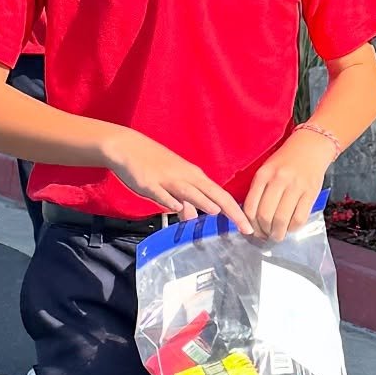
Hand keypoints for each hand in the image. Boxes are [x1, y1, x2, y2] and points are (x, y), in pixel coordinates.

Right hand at [103, 128, 250, 231]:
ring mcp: (167, 179)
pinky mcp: (149, 182)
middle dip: (231, 211)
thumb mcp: (173, 183)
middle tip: (246, 227)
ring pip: (189, 191)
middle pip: (213, 193)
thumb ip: (184, 201)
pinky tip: (175, 208)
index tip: (248, 228)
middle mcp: (186, 177)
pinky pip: (160, 192)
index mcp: (195, 177)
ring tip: (217, 212)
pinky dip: (168, 199)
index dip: (236, 212)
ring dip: (202, 201)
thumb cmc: (153, 165)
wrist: (127, 146)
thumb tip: (192, 217)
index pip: (221, 195)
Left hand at [245, 128, 329, 241]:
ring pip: (282, 219)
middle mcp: (278, 180)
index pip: (250, 207)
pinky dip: (293, 228)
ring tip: (277, 235)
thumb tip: (253, 219)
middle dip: (264, 231)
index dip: (250, 224)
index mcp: (263, 174)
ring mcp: (296, 187)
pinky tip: (290, 228)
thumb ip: (259, 190)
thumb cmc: (286, 160)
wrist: (311, 146)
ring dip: (278, 233)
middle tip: (266, 235)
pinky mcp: (311, 193)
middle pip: (265, 216)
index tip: (253, 231)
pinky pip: (299, 218)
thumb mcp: (267, 169)